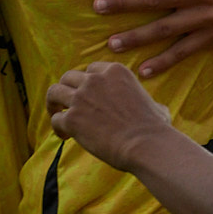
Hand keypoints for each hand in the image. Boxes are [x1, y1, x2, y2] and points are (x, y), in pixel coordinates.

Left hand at [47, 62, 174, 171]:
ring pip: (54, 93)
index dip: (86, 82)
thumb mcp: (155, 105)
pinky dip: (57, 128)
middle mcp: (95, 80)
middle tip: (65, 103)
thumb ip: (149, 102)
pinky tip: (65, 136)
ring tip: (56, 115)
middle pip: (68, 77)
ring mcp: (81, 98)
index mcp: (114, 71)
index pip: (91, 69)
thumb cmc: (154, 129)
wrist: (146, 144)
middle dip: (66, 89)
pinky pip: (55, 119)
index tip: (86, 94)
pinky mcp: (72, 118)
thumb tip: (159, 111)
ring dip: (53, 104)